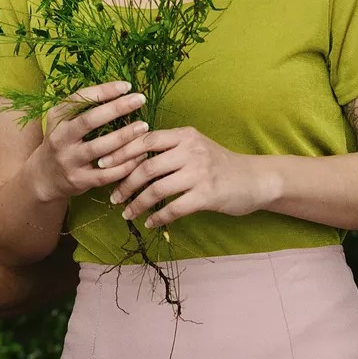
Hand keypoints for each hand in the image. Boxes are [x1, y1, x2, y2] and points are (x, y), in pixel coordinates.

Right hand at [26, 81, 150, 202]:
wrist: (43, 177)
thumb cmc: (63, 142)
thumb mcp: (62, 121)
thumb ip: (83, 107)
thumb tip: (118, 91)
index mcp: (57, 118)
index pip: (79, 99)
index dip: (103, 91)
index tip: (126, 86)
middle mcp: (60, 138)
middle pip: (89, 120)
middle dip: (117, 108)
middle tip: (140, 99)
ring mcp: (69, 161)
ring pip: (100, 148)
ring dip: (125, 136)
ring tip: (144, 126)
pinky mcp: (80, 181)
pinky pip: (107, 173)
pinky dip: (126, 164)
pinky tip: (141, 154)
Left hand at [106, 127, 278, 227]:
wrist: (254, 179)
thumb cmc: (218, 164)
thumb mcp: (195, 147)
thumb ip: (168, 148)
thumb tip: (129, 157)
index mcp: (184, 135)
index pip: (145, 140)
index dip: (121, 152)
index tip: (102, 164)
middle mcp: (191, 150)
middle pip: (146, 167)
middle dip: (124, 184)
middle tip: (113, 197)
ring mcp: (200, 173)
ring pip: (157, 189)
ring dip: (137, 204)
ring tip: (127, 213)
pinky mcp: (207, 195)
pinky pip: (174, 208)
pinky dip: (157, 217)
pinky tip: (150, 223)